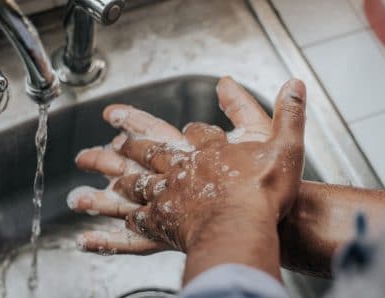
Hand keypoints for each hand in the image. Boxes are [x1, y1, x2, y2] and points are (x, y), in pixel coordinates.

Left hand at [69, 77, 283, 252]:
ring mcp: (170, 195)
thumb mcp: (285, 145)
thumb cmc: (264, 191)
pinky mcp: (165, 224)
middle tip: (107, 138)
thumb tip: (294, 83)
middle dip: (130, 143)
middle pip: (151, 151)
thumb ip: (289, 113)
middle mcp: (184, 169)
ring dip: (114, 178)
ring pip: (135, 183)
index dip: (190, 129)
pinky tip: (110, 228)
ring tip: (89, 180)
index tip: (185, 128)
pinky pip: (137, 223)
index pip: (194, 132)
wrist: (243, 226)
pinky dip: (122, 225)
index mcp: (210, 150)